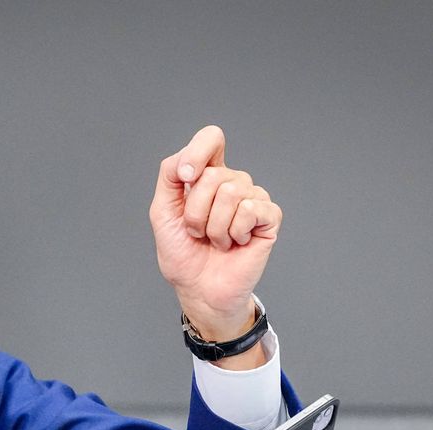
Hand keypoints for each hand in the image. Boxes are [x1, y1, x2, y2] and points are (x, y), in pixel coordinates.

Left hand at [149, 126, 281, 348]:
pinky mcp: (269, 218)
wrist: (198, 289)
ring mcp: (253, 199)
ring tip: (216, 241)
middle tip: (198, 232)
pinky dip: (234, 232)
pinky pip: (251, 210)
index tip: (185, 178)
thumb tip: (187, 159)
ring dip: (214, 226)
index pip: (212, 139)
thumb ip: (169, 176)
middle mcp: (233, 182)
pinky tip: (236, 243)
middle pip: (214, 174)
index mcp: (208, 176)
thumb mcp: (163, 211)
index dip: (198, 152)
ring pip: (230, 193)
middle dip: (195, 211)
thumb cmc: (182, 253)